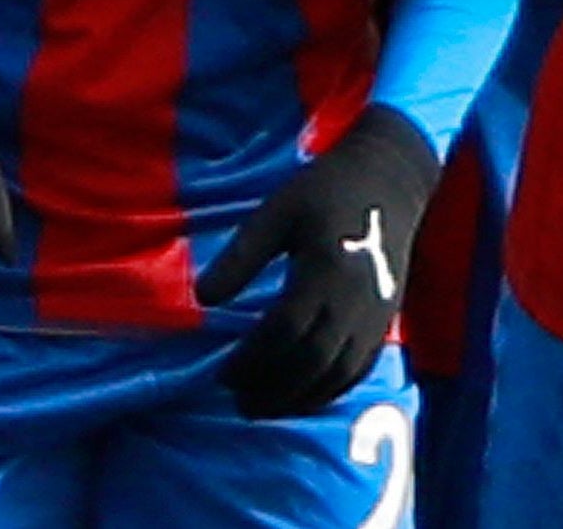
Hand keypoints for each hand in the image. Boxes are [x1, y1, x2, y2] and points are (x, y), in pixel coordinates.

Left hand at [198, 106, 439, 417]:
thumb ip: (241, 257)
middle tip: (239, 403)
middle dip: (275, 388)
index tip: (224, 375)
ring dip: (302, 397)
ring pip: (340, 372)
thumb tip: (205, 299)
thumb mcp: (274, 214)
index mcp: (326, 273)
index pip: (286, 330)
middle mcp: (356, 302)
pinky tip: (305, 396)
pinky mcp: (386, 320)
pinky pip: (360, 367)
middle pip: (314, 361)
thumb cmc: (321, 192)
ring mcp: (377, 316)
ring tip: (264, 408)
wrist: (388, 184)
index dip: (254, 358)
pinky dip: (332, 389)